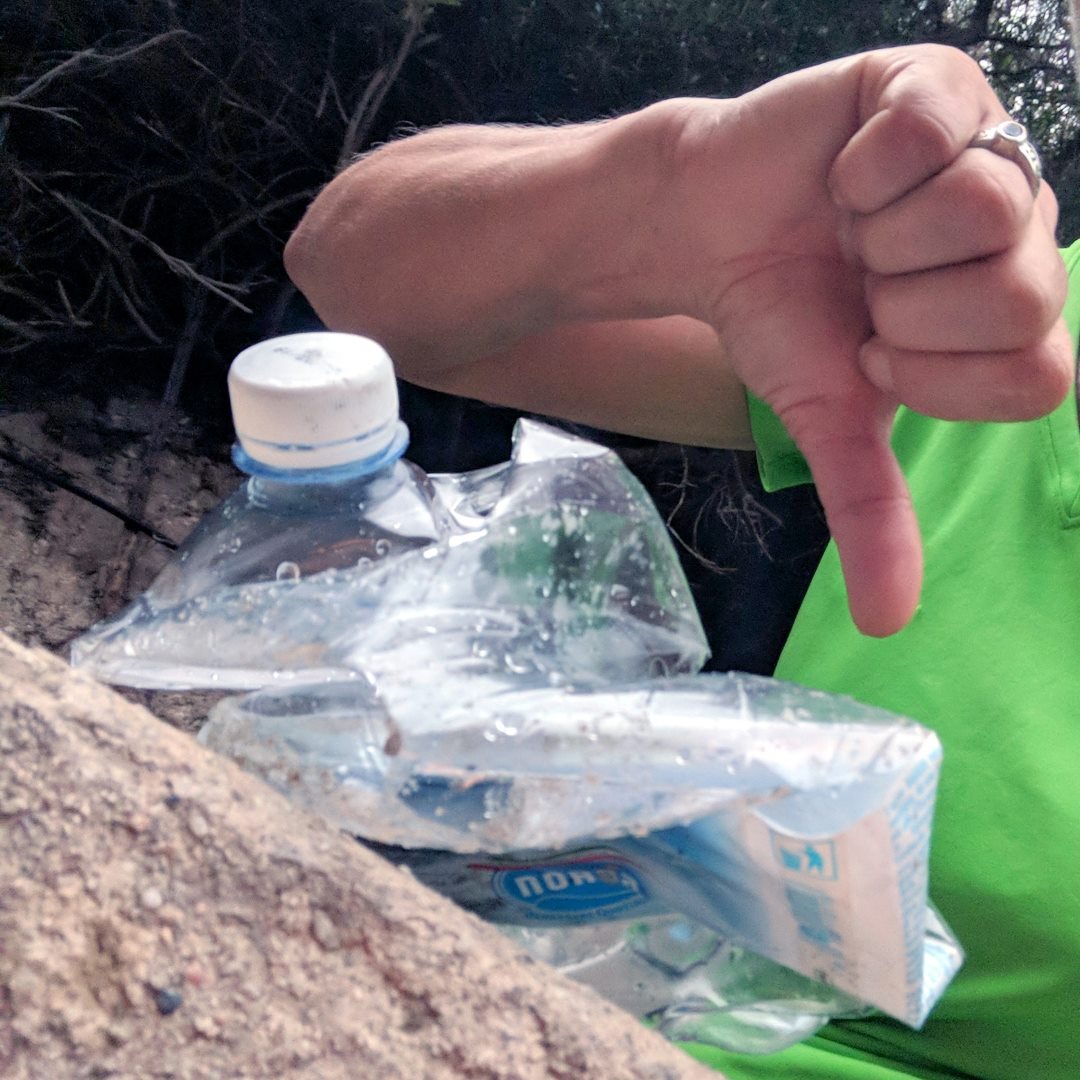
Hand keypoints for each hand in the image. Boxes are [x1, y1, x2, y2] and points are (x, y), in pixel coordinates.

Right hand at [664, 45, 1071, 635]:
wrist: (704, 233)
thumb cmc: (780, 318)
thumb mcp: (830, 421)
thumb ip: (871, 511)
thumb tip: (886, 626)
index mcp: (1012, 317)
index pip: (1036, 376)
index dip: (932, 376)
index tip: (872, 350)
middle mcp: (1022, 232)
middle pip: (1020, 292)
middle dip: (901, 308)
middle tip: (858, 285)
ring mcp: (988, 147)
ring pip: (982, 209)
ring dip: (878, 239)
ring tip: (848, 227)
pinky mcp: (936, 82)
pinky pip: (932, 130)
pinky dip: (863, 168)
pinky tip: (843, 174)